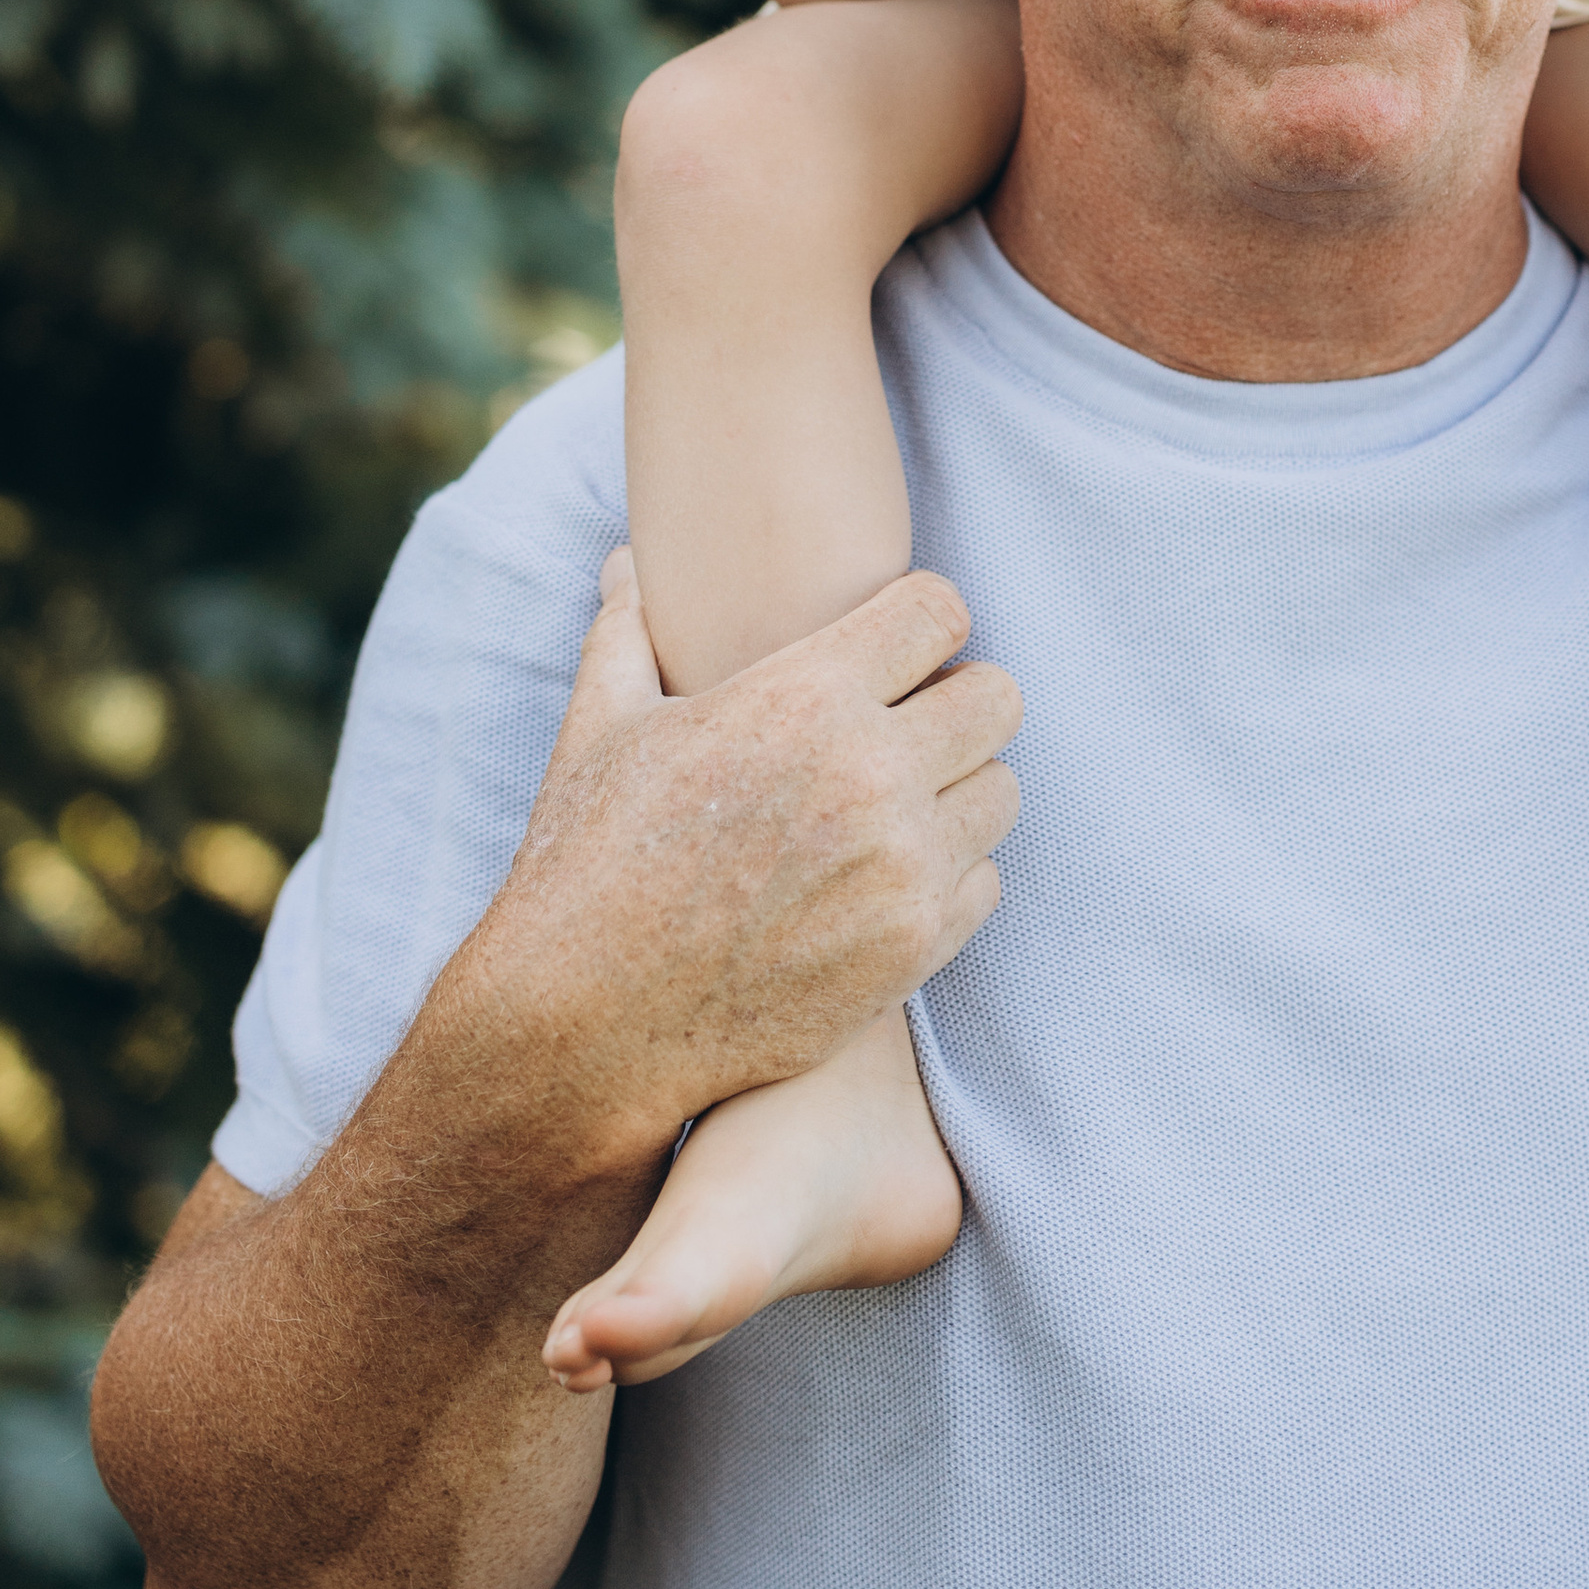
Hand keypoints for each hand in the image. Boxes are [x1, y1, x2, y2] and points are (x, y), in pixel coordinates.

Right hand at [446, 553, 1021, 1184]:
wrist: (586, 1026)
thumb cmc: (586, 866)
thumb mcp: (600, 729)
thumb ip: (629, 630)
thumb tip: (628, 561)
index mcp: (803, 696)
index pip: (941, 611)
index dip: (920, 624)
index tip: (893, 652)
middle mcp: (869, 772)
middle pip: (997, 698)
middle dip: (956, 703)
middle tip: (906, 730)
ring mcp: (902, 866)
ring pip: (1003, 790)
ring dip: (958, 792)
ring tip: (894, 809)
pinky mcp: (915, 947)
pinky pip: (986, 880)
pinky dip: (948, 876)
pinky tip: (885, 880)